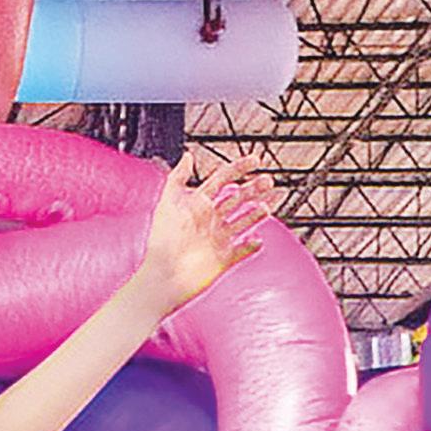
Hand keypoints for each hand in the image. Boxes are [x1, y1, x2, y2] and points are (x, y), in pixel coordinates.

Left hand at [139, 150, 277, 312]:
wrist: (164, 275)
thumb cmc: (162, 241)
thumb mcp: (167, 203)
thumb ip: (178, 178)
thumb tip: (188, 155)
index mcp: (197, 204)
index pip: (222, 180)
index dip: (238, 168)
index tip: (255, 160)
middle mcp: (209, 220)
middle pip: (238, 199)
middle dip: (254, 189)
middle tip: (269, 181)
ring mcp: (218, 238)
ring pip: (245, 220)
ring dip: (258, 212)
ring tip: (268, 205)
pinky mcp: (224, 258)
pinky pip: (244, 248)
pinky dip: (253, 243)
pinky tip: (257, 238)